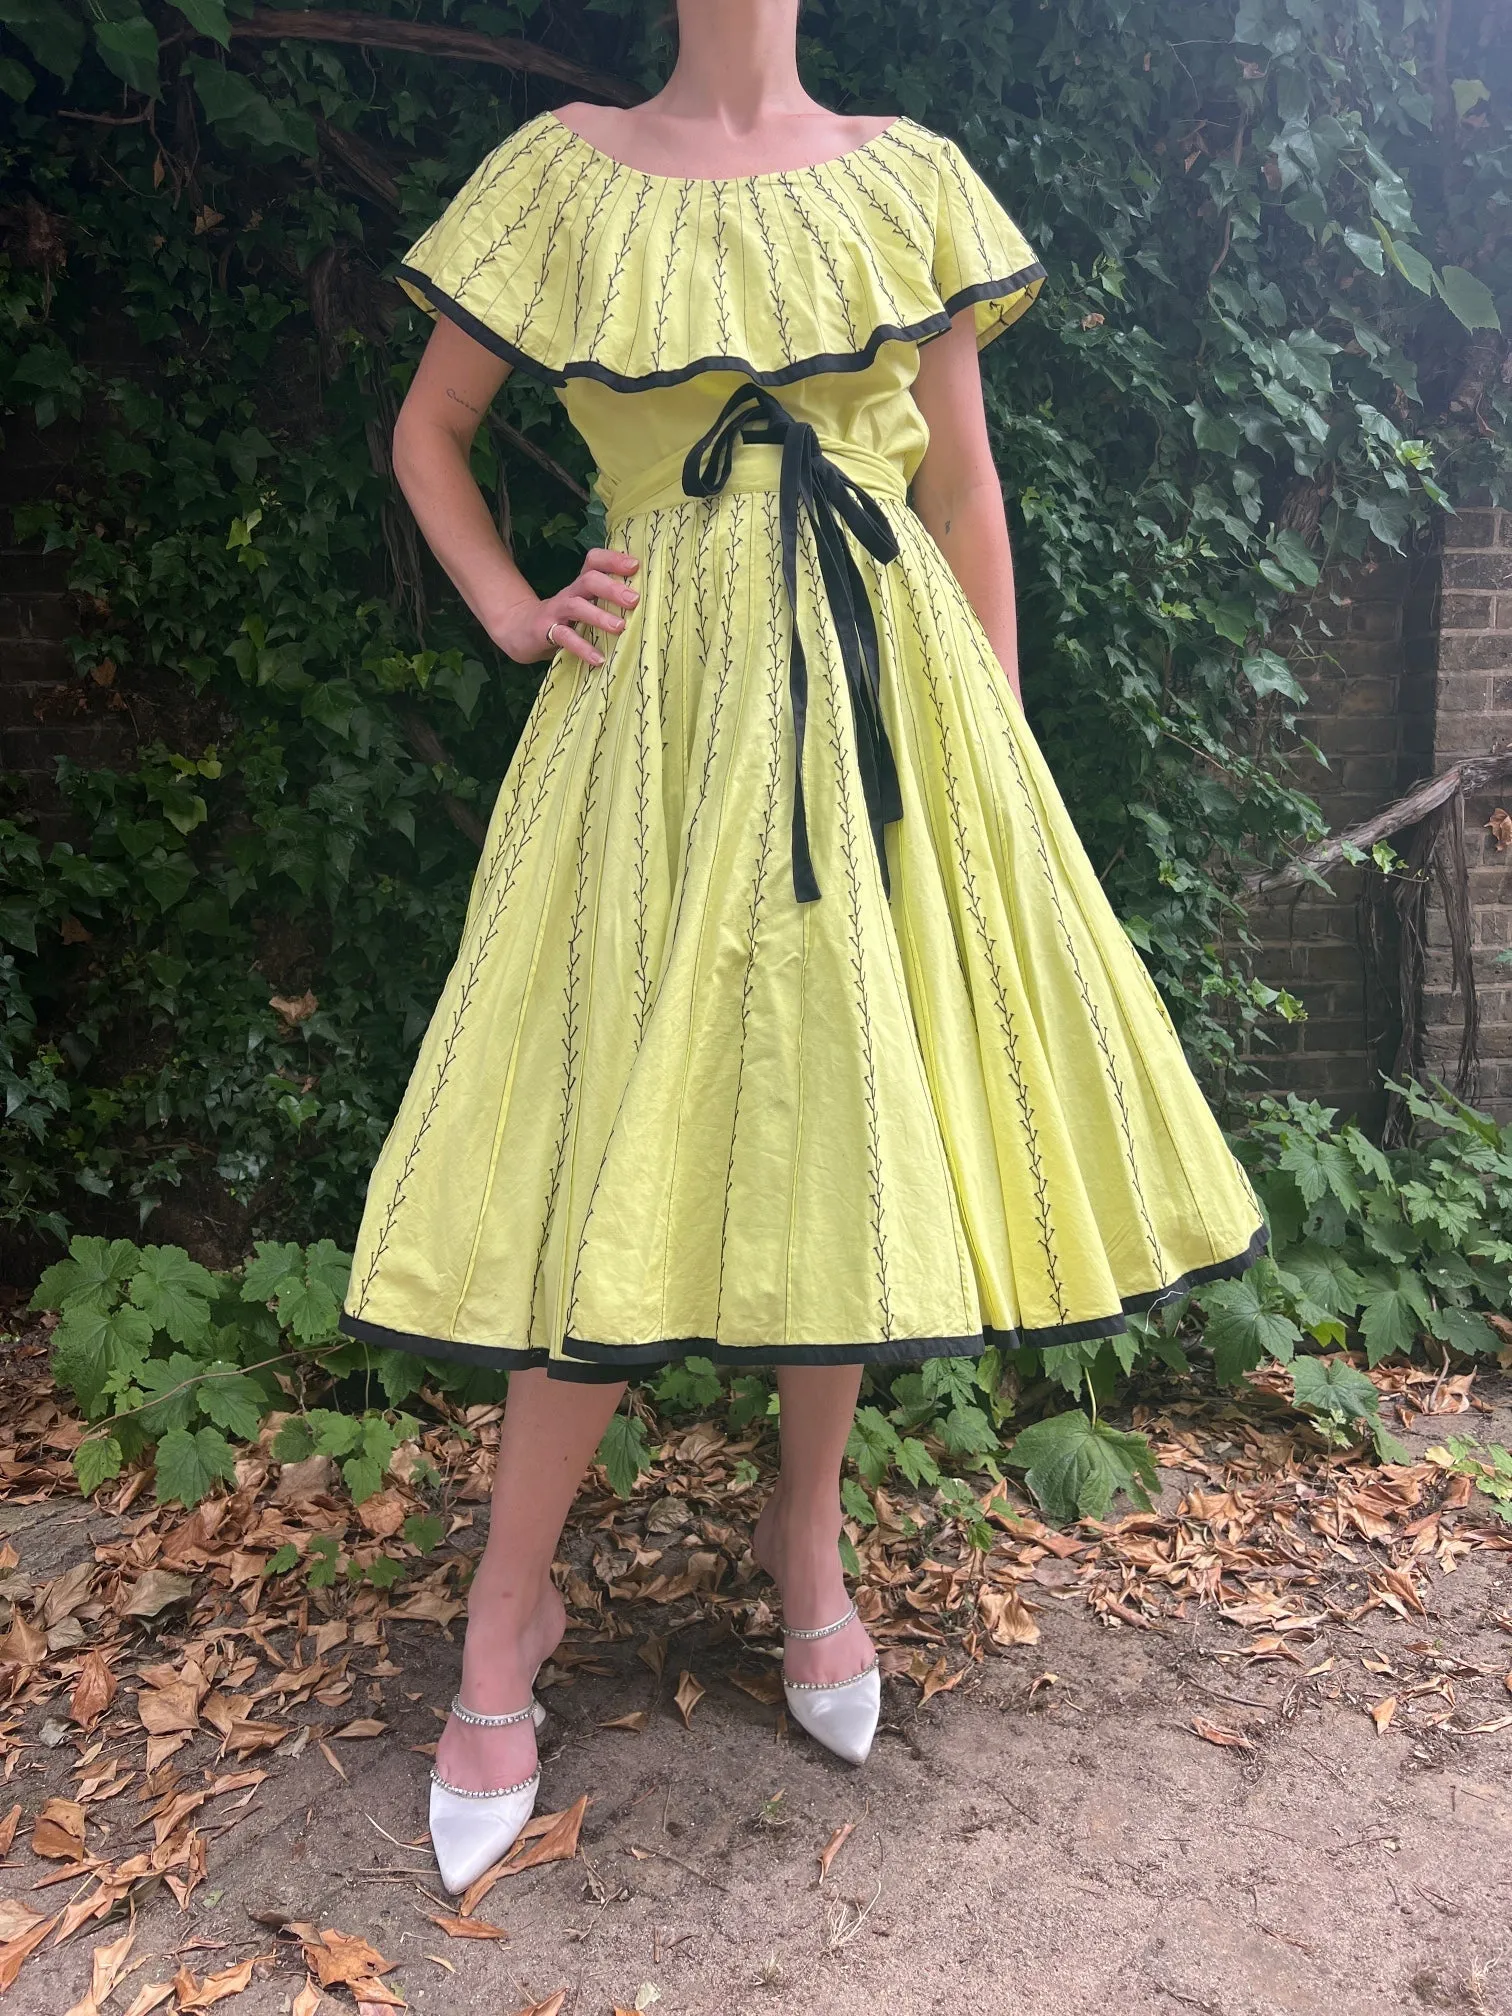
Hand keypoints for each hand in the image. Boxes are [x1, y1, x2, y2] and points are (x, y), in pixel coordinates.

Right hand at [488, 547, 640, 666]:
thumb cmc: (565, 620)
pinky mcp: (545, 631)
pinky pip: (565, 637)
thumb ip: (608, 604)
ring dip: (599, 616)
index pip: (594, 561)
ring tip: (620, 628)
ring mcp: (556, 612)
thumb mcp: (585, 606)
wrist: (520, 630)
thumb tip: (649, 607)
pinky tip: (598, 659)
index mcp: (582, 584)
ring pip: (577, 606)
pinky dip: (582, 648)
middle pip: (589, 580)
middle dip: (612, 588)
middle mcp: (570, 593)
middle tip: (634, 600)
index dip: (613, 559)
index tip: (635, 566)